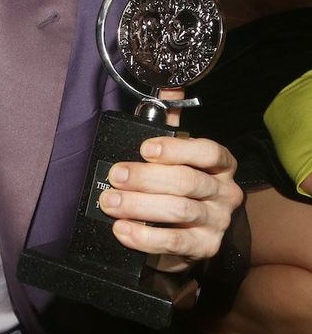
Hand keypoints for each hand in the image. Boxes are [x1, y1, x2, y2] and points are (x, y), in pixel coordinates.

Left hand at [98, 91, 242, 270]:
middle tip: (115, 176)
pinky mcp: (204, 248)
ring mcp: (217, 222)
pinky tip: (122, 229)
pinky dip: (145, 237)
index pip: (207, 151)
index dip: (176, 149)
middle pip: (186, 182)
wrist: (188, 231)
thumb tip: (166, 85)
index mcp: (219, 164)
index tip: (145, 148)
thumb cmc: (177, 183)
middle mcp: (224, 192)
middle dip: (145, 178)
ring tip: (110, 202)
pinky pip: (175, 243)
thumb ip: (168, 119)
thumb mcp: (174, 150)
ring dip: (139, 206)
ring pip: (179, 211)